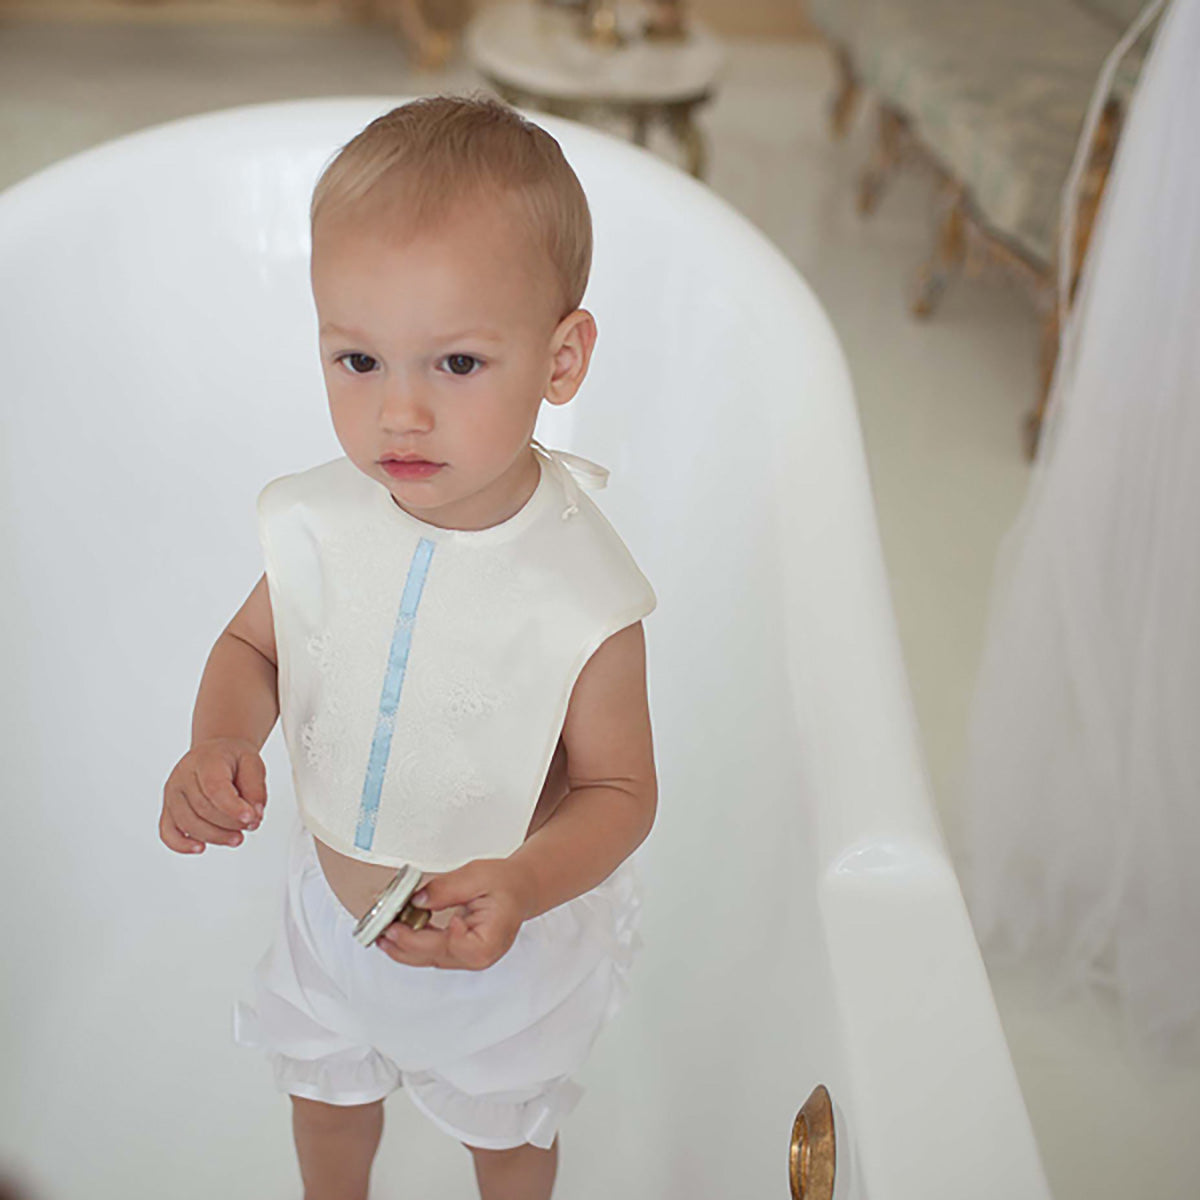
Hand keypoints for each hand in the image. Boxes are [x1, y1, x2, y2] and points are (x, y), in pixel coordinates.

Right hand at [160, 737, 266, 853]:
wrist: (215, 752)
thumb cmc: (232, 759)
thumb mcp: (253, 763)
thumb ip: (256, 788)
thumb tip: (255, 815)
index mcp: (205, 761)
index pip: (215, 788)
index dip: (233, 807)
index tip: (251, 819)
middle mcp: (183, 776)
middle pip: (203, 809)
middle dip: (230, 823)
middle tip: (252, 825)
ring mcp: (172, 794)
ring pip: (188, 823)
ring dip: (215, 836)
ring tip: (237, 838)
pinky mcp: (168, 810)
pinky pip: (167, 832)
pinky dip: (181, 845)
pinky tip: (200, 847)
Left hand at [375, 858, 533, 970]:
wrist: (519, 890)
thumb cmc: (505, 884)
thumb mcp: (478, 876)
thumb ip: (447, 888)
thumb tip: (417, 900)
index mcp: (489, 941)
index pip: (453, 945)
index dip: (428, 936)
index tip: (413, 916)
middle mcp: (478, 957)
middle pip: (435, 955)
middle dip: (405, 943)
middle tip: (382, 928)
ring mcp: (467, 959)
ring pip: (428, 959)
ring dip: (403, 947)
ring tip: (380, 933)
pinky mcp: (457, 954)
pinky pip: (430, 953)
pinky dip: (411, 944)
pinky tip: (395, 934)